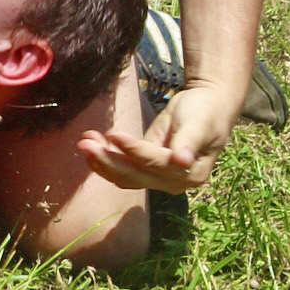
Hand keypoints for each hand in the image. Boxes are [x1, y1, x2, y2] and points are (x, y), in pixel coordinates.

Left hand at [75, 80, 243, 194]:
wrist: (205, 107)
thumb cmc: (204, 112)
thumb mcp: (199, 124)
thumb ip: (189, 142)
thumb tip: (182, 161)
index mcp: (190, 173)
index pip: (155, 164)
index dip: (134, 151)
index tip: (113, 134)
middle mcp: (173, 182)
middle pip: (135, 175)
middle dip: (108, 160)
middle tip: (85, 142)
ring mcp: (158, 178)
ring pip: (124, 176)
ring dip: (102, 161)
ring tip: (83, 141)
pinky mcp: (145, 169)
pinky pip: (122, 170)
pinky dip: (105, 159)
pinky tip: (90, 144)